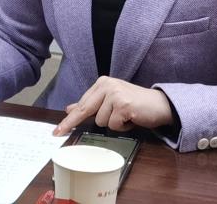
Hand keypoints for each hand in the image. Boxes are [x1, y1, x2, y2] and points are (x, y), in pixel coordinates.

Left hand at [54, 76, 173, 135]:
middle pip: (85, 110)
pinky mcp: (123, 105)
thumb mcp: (110, 101)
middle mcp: (107, 85)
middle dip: (71, 123)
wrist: (159, 105)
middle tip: (57, 132)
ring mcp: (115, 94)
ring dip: (114, 124)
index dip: (69, 118)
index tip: (57, 129)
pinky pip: (113, 125)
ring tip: (126, 116)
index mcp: (102, 83)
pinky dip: (123, 127)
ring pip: (101, 121)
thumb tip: (70, 108)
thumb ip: (92, 104)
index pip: (82, 103)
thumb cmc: (135, 104)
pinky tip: (131, 118)